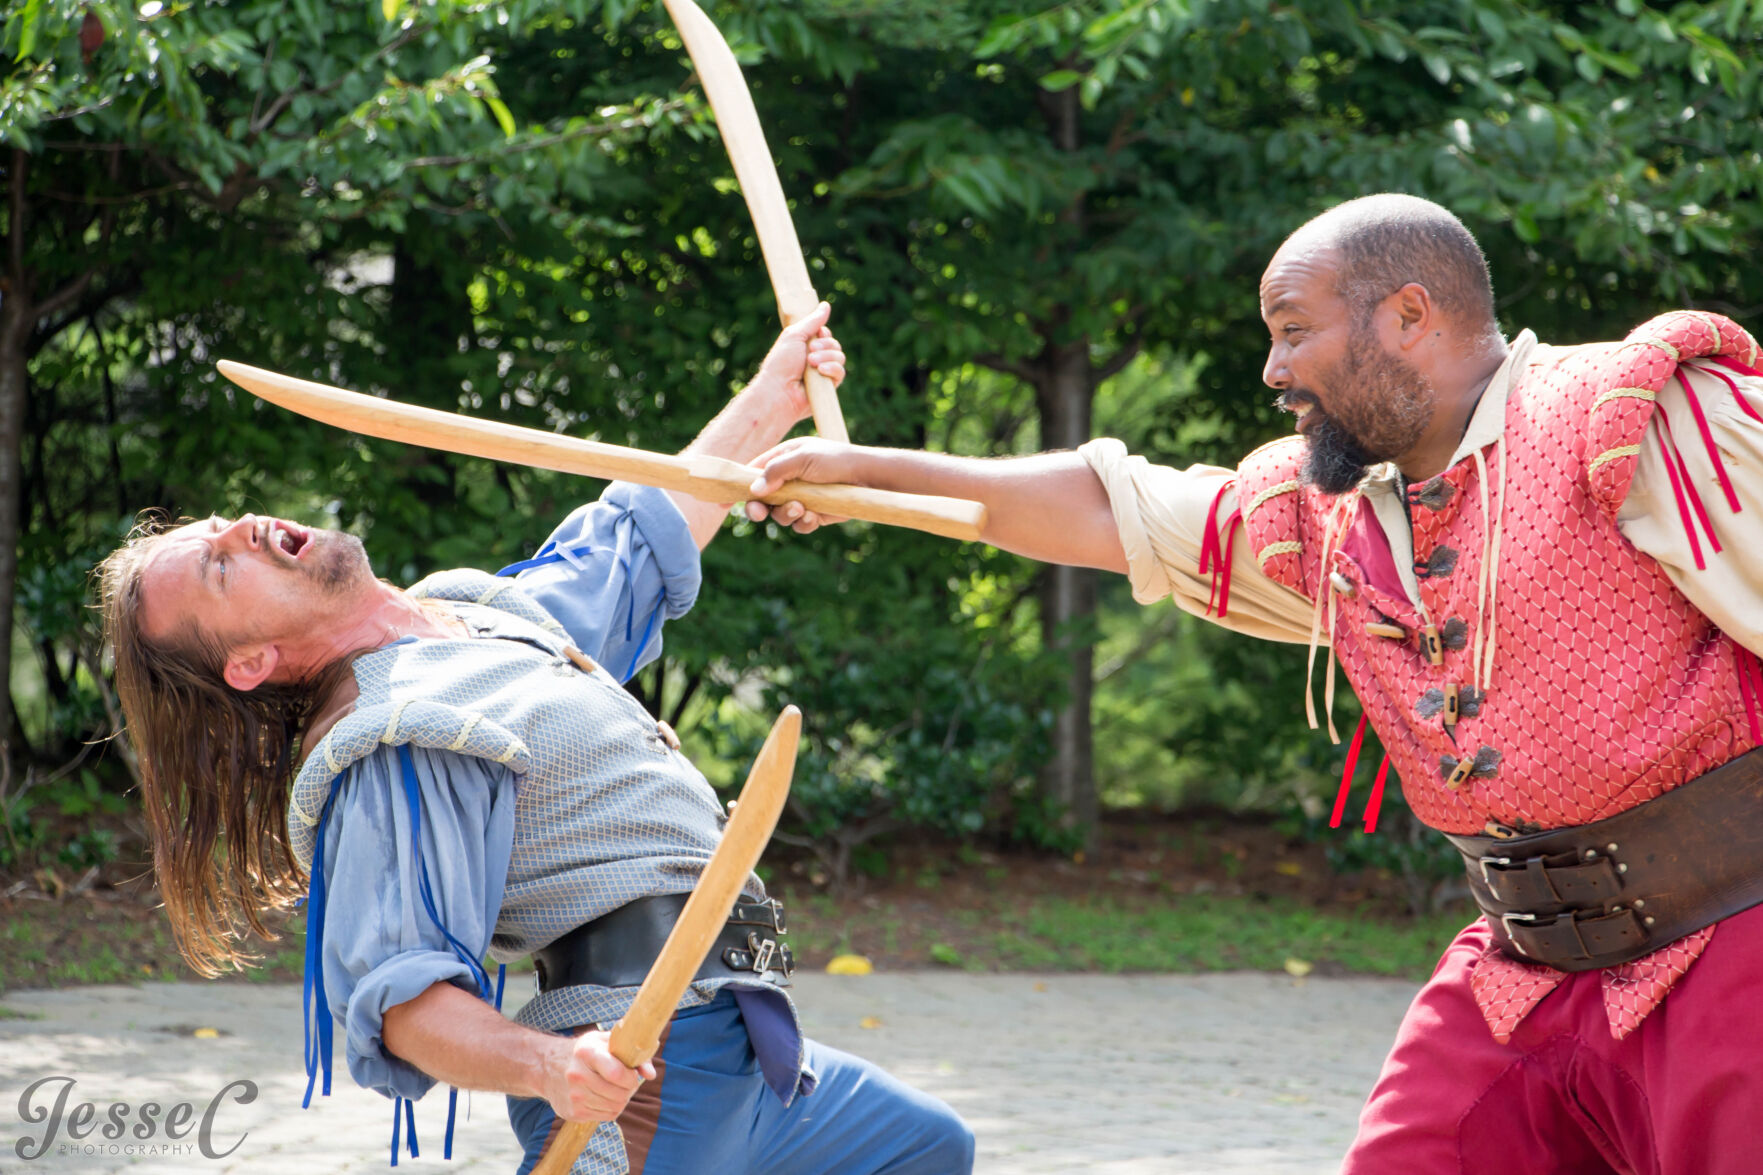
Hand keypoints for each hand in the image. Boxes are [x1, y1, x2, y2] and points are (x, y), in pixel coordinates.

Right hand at [543, 1030, 654, 1122]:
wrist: (547, 1066)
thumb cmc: (585, 1051)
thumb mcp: (606, 1042)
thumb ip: (633, 1054)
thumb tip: (651, 1075)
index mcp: (587, 1052)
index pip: (617, 1073)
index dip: (631, 1076)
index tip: (631, 1073)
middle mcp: (577, 1075)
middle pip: (619, 1094)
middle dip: (629, 1089)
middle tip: (626, 1081)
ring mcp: (573, 1097)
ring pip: (614, 1107)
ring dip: (621, 1099)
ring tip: (616, 1088)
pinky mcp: (572, 1113)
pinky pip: (605, 1116)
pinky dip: (611, 1108)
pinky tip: (604, 1096)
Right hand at [743, 436, 861, 533]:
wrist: (868, 478)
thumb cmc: (836, 460)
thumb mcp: (803, 458)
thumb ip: (776, 471)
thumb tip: (754, 489)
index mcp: (783, 459)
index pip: (753, 471)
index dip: (739, 485)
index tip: (725, 501)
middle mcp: (789, 479)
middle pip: (762, 499)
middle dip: (759, 507)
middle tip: (758, 513)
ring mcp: (802, 497)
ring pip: (780, 514)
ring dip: (786, 514)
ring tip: (801, 508)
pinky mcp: (815, 513)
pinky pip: (800, 525)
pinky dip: (804, 523)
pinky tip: (814, 516)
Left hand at [748, 301, 846, 423]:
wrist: (779, 390)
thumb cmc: (781, 363)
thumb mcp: (795, 335)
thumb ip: (812, 321)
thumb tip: (825, 305)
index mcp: (806, 346)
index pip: (825, 334)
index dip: (824, 333)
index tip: (817, 334)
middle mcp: (815, 359)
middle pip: (835, 344)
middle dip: (824, 345)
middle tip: (810, 351)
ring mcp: (823, 373)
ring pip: (840, 357)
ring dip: (826, 357)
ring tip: (811, 363)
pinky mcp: (828, 387)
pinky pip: (841, 373)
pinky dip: (832, 369)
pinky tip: (821, 371)